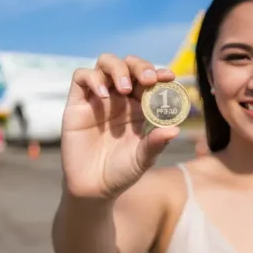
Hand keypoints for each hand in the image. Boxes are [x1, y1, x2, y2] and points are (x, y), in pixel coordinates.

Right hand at [62, 53, 180, 198]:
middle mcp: (119, 98)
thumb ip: (156, 143)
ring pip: (105, 64)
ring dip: (118, 69)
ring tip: (125, 88)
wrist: (93, 188)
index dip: (159, 74)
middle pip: (128, 65)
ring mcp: (97, 98)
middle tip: (149, 79)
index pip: (149, 80)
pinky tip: (104, 96)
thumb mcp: (143, 159)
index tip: (169, 77)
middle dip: (140, 66)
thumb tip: (175, 129)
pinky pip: (81, 77)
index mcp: (139, 106)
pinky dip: (93, 79)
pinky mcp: (77, 104)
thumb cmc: (121, 173)